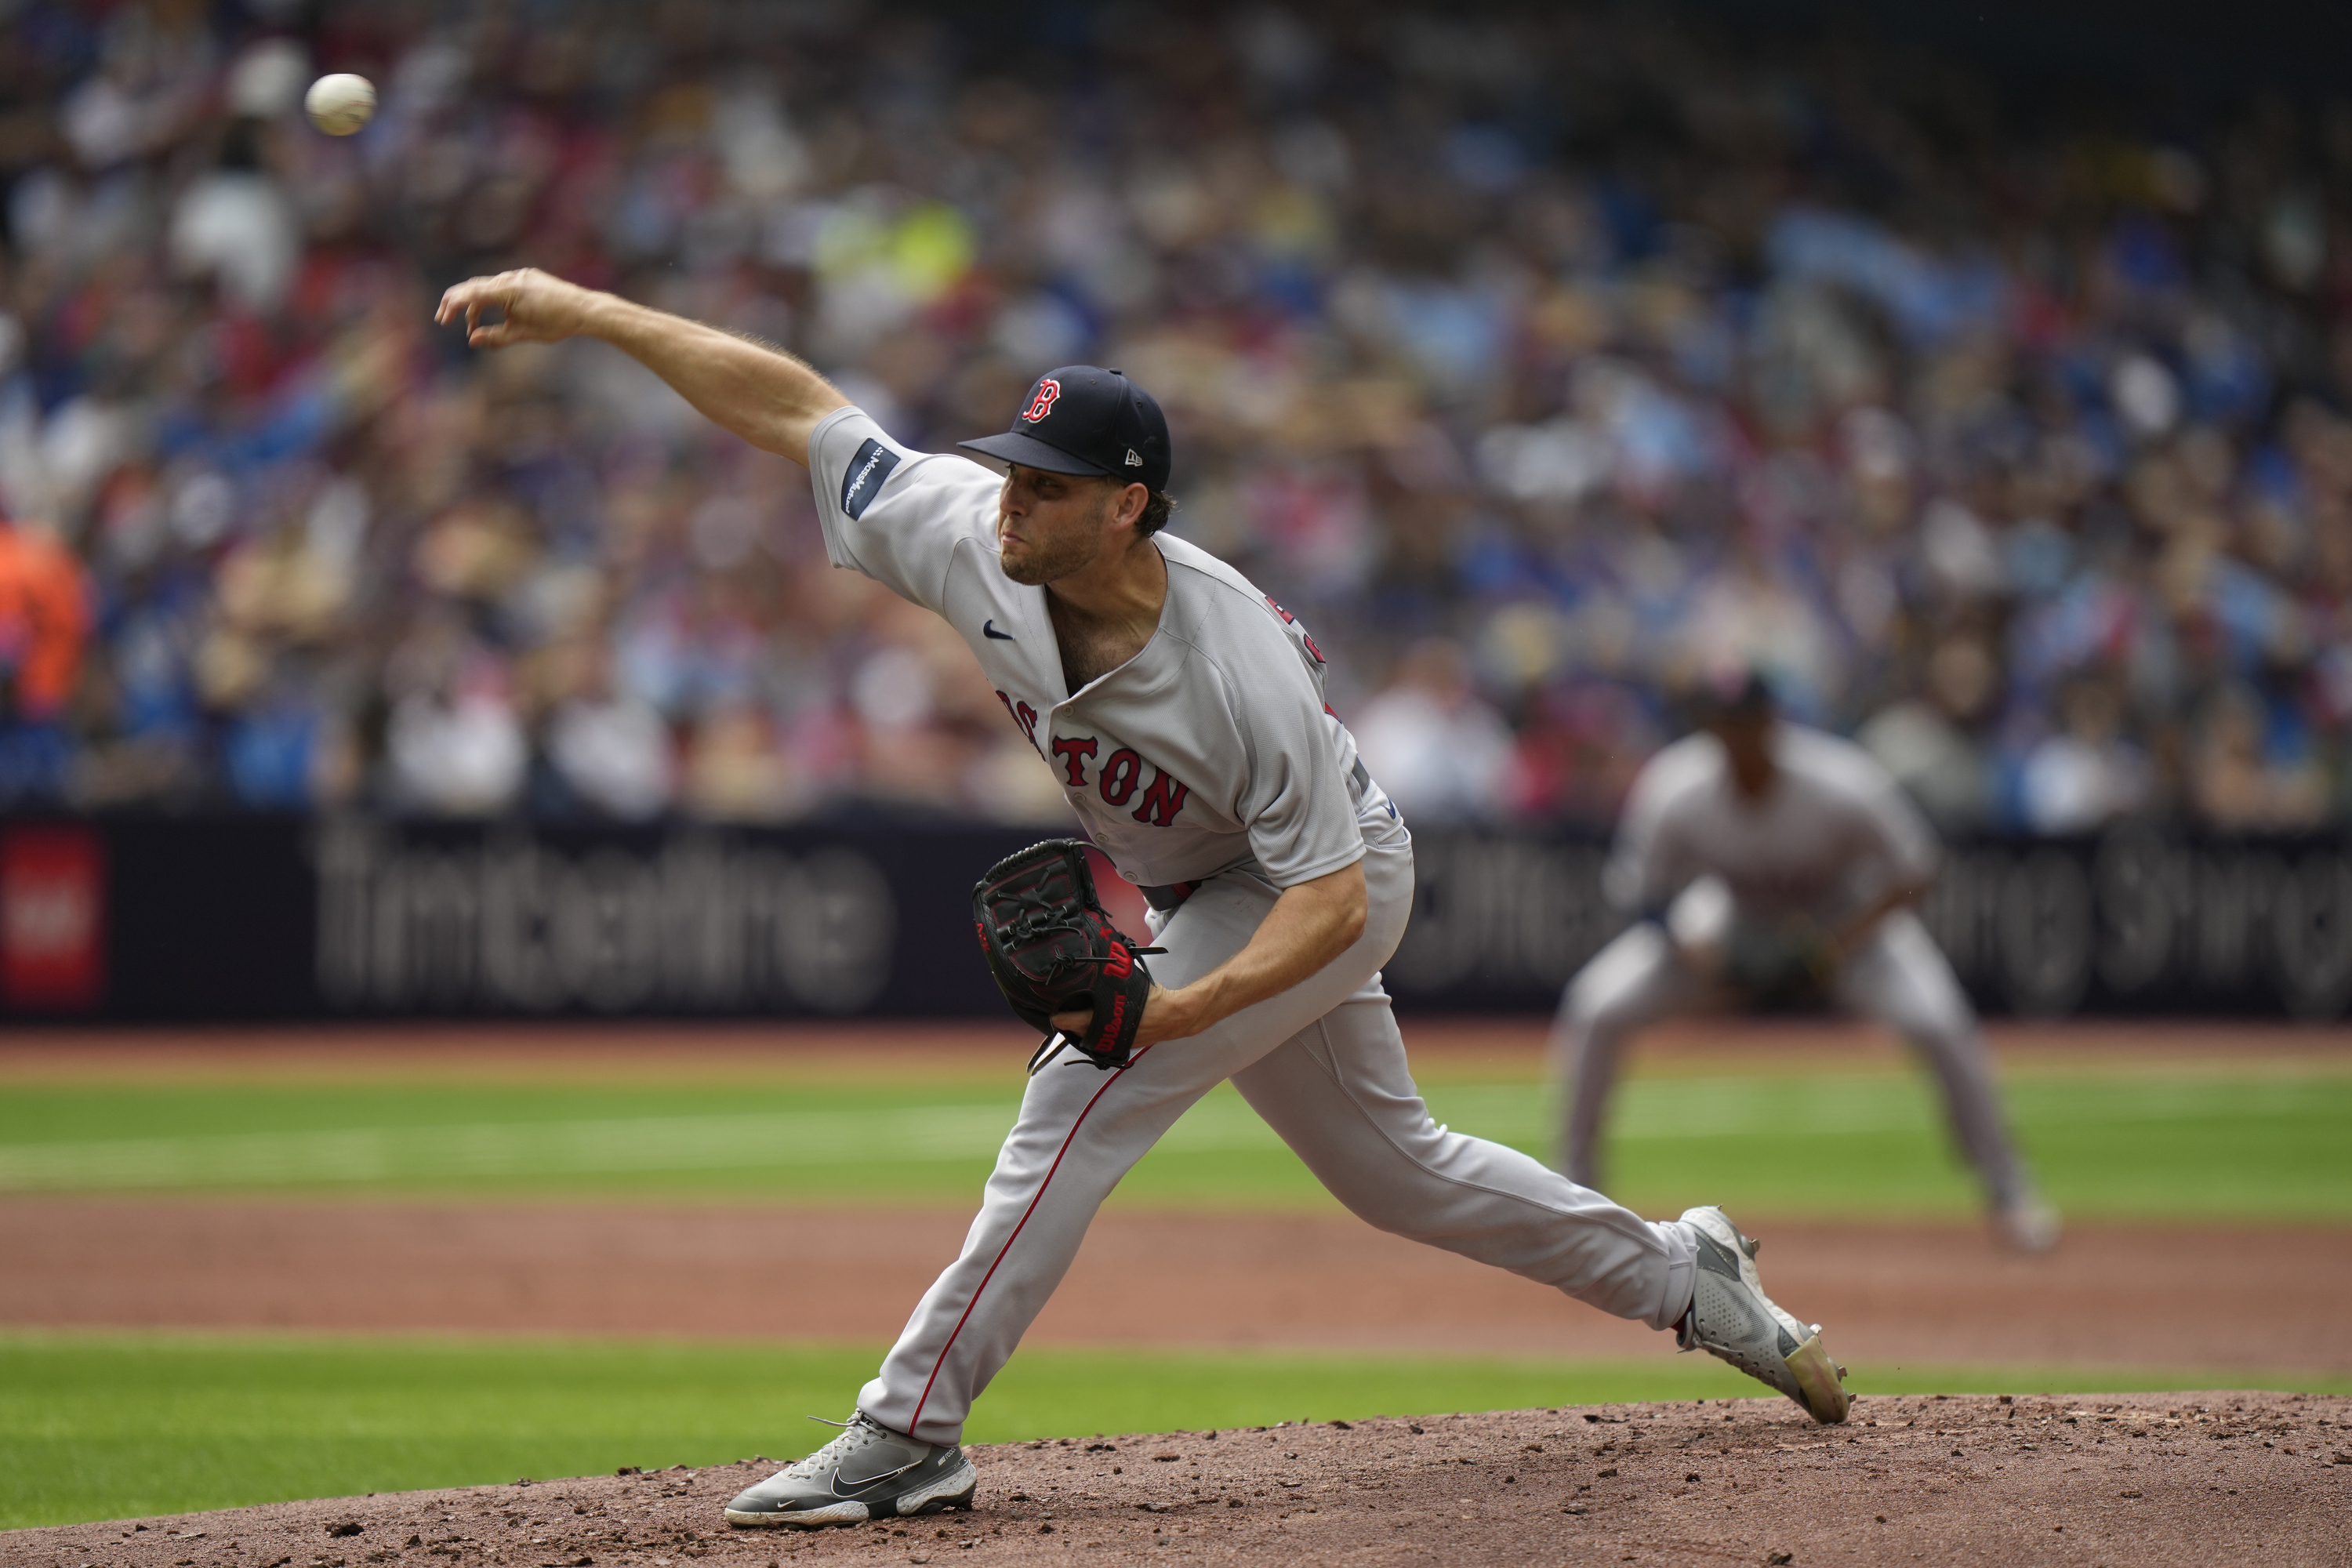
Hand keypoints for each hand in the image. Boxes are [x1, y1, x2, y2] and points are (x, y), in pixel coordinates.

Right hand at [434, 268, 602, 348]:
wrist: (584, 310)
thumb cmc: (556, 323)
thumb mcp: (523, 334)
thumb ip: (496, 337)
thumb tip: (472, 340)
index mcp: (507, 290)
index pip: (471, 294)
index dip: (453, 306)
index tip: (442, 319)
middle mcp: (511, 278)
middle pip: (474, 287)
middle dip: (457, 303)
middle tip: (443, 318)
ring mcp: (519, 276)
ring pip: (488, 287)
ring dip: (476, 305)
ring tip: (472, 327)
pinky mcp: (528, 278)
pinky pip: (503, 286)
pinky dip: (492, 299)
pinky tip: (493, 314)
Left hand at [1051, 984, 1197, 1051]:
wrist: (1173, 1016)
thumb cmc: (1151, 997)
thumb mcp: (1128, 983)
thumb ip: (1110, 981)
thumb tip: (1096, 966)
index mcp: (1105, 1018)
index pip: (1073, 1021)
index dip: (1060, 1017)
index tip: (1054, 1012)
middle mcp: (1108, 1034)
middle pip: (1078, 1032)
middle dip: (1069, 1022)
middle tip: (1064, 1010)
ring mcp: (1114, 1043)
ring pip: (1089, 1039)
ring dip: (1080, 1029)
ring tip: (1076, 1016)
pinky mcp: (1121, 1046)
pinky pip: (1101, 1041)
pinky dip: (1095, 1033)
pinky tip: (1094, 1022)